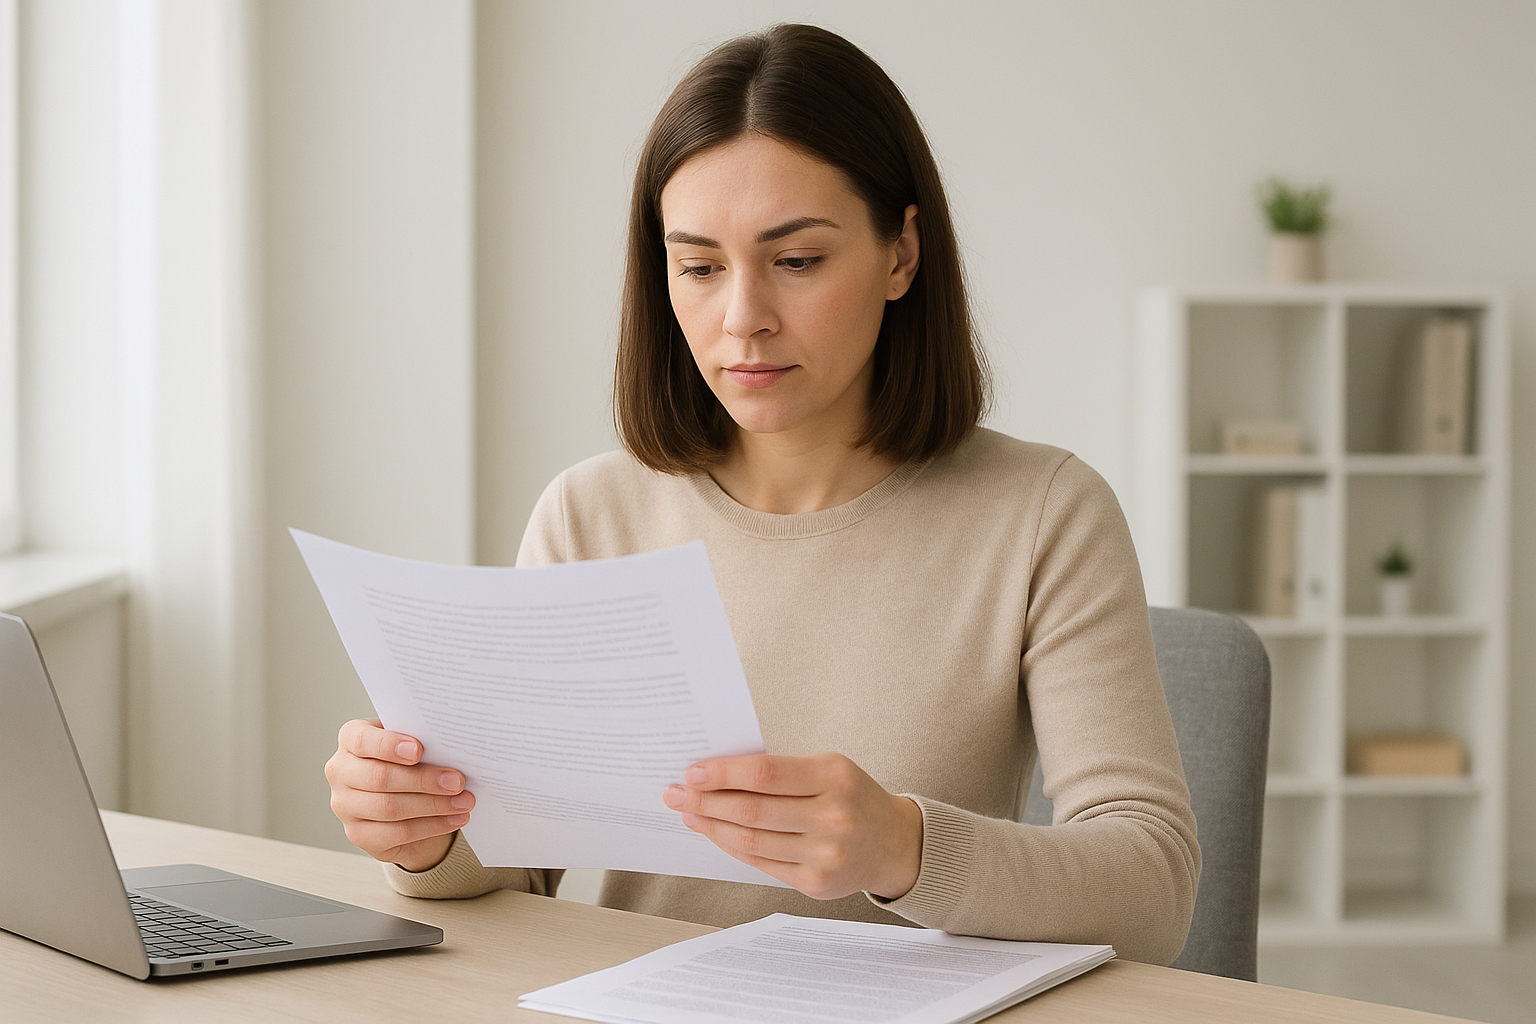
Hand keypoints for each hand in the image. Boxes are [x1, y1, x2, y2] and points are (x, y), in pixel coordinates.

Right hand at [324, 719, 474, 871]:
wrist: (401, 798)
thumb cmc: (407, 761)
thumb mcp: (410, 743)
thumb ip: (421, 740)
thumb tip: (453, 746)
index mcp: (350, 739)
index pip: (362, 740)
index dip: (389, 745)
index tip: (419, 750)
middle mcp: (340, 771)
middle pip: (380, 777)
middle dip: (424, 780)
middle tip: (458, 781)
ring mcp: (345, 806)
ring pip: (389, 808)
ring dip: (433, 805)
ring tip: (464, 801)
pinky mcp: (358, 834)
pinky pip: (397, 833)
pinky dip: (432, 826)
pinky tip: (454, 819)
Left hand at [662, 752, 922, 900]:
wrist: (894, 843)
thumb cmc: (851, 797)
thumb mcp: (828, 769)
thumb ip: (780, 772)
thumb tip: (716, 775)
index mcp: (834, 776)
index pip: (765, 773)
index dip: (723, 773)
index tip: (693, 771)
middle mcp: (833, 817)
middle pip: (752, 810)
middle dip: (706, 801)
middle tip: (677, 793)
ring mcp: (824, 855)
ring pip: (751, 841)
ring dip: (711, 826)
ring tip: (689, 813)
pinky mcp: (814, 883)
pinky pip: (760, 863)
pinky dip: (731, 847)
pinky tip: (714, 833)